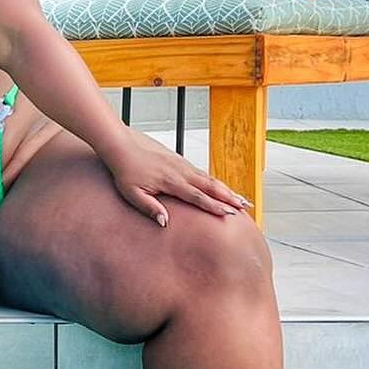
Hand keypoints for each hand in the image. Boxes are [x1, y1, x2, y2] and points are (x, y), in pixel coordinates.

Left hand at [103, 129, 251, 226]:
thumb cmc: (125, 172)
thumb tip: (164, 222)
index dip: (214, 206)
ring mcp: (182, 165)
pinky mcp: (181, 161)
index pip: (197, 196)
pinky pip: (203, 173)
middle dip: (230, 197)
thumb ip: (148, 207)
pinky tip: (223, 189)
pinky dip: (216, 182)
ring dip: (227, 189)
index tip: (229, 214)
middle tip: (246, 207)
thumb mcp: (132, 194)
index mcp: (171, 182)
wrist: (122, 147)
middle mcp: (181, 172)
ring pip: (210, 178)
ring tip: (242, 200)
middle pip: (211, 186)